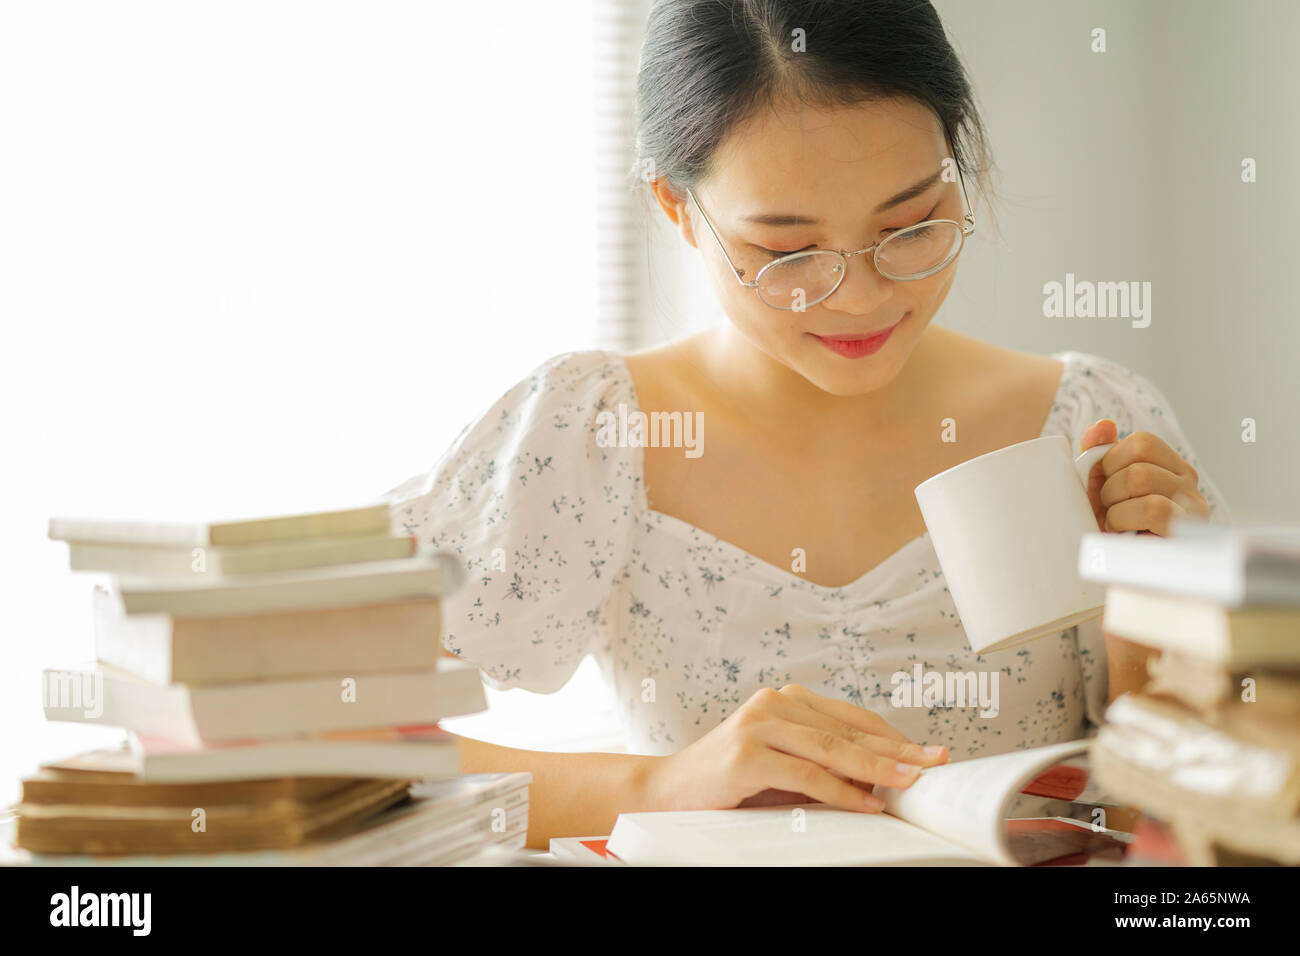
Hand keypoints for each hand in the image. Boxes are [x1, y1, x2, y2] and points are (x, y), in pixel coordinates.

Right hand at [640, 684, 948, 813]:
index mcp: (784, 700)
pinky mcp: (745, 755)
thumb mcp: (781, 765)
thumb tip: (882, 779)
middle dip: (896, 750)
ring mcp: (757, 726)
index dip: (892, 736)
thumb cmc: (729, 783)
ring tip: (911, 782)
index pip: (850, 718)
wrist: (665, 792)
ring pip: (831, 749)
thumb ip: (820, 762)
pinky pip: (805, 774)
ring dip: (877, 769)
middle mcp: (772, 704)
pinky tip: (866, 802)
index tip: (928, 753)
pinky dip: (841, 791)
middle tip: (935, 763)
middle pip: (847, 731)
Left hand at [1079, 419, 1209, 536]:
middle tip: (1108, 513)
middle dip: (1108, 487)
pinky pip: (1155, 508)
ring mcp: (1193, 507)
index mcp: (1169, 467)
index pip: (1141, 442)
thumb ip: (1098, 454)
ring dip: (1114, 506)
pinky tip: (1124, 534)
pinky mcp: (1188, 532)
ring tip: (1116, 526)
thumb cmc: (1110, 533)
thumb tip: (1103, 425)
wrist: (1119, 578)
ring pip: (1142, 478)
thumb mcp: (1098, 490)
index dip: (1109, 461)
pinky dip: (1126, 519)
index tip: (1103, 488)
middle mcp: (1187, 483)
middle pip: (1138, 458)